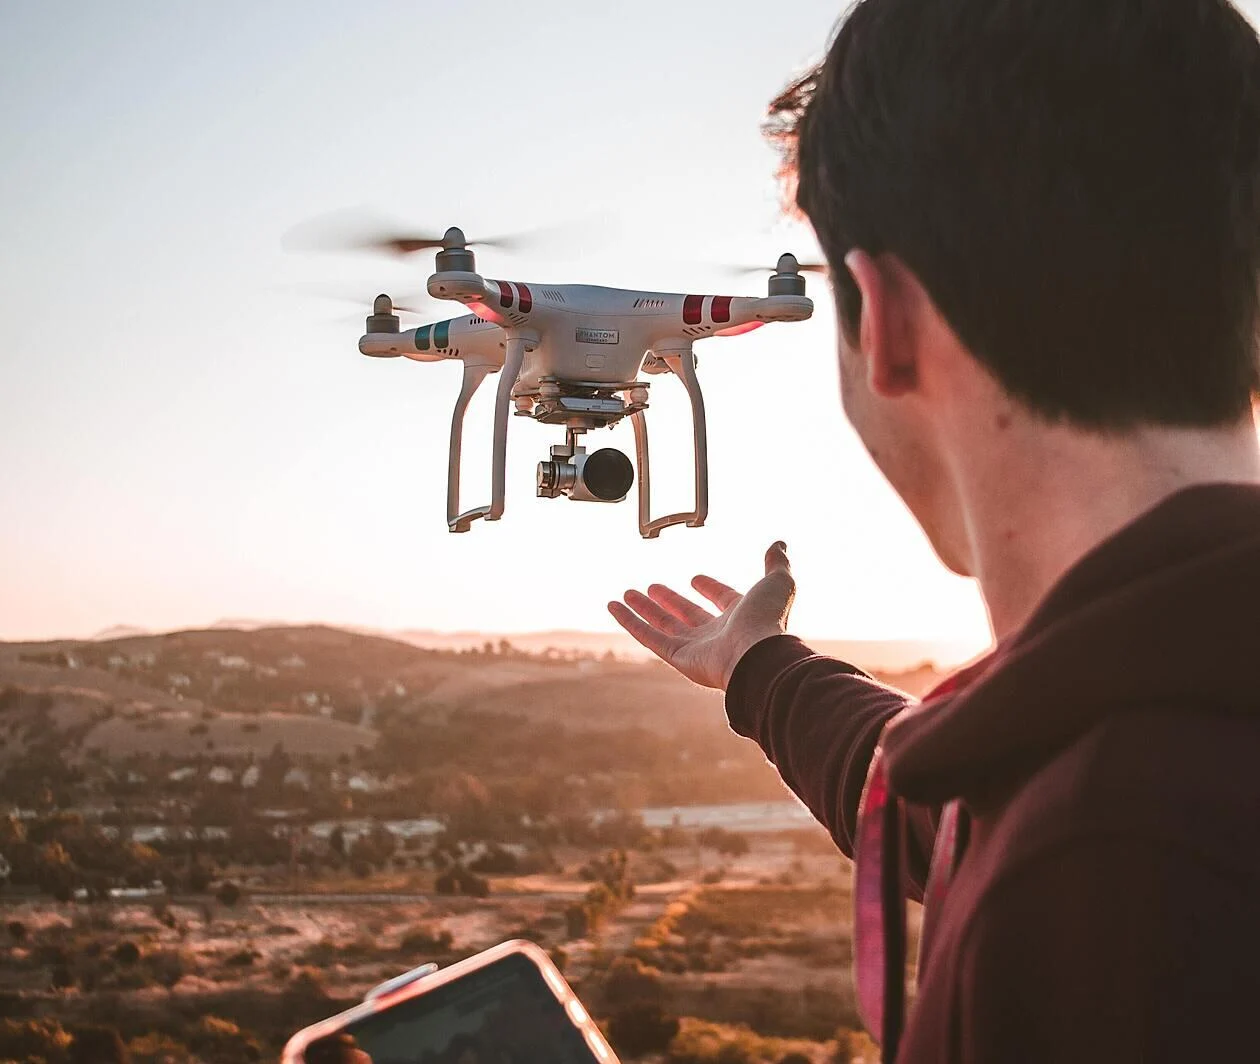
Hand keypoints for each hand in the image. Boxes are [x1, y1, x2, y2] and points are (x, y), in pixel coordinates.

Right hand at [608, 541, 795, 690]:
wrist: (757, 655)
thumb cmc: (768, 620)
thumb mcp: (777, 582)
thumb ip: (776, 563)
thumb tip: (779, 544)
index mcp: (742, 616)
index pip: (722, 600)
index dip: (710, 588)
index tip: (695, 579)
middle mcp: (718, 634)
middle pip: (687, 614)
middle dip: (669, 600)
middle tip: (652, 587)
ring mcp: (696, 647)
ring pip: (663, 625)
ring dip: (644, 609)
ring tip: (626, 594)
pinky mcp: (677, 657)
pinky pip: (649, 637)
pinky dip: (630, 621)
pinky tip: (614, 606)